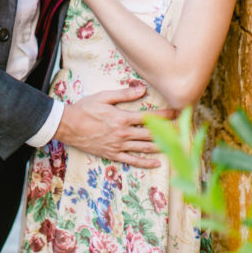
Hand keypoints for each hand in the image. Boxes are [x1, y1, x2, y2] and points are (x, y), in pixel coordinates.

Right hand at [54, 84, 176, 167]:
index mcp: (123, 118)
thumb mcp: (104, 96)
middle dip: (168, 132)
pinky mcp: (112, 154)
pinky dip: (145, 162)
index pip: (149, 116)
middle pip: (151, 133)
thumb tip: (142, 89)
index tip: (177, 112)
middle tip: (182, 131)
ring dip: (161, 146)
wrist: (68, 126)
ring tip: (175, 146)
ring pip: (144, 148)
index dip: (165, 114)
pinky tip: (156, 162)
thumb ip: (124, 94)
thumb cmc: (85, 108)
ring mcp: (119, 146)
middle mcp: (123, 133)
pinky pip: (132, 160)